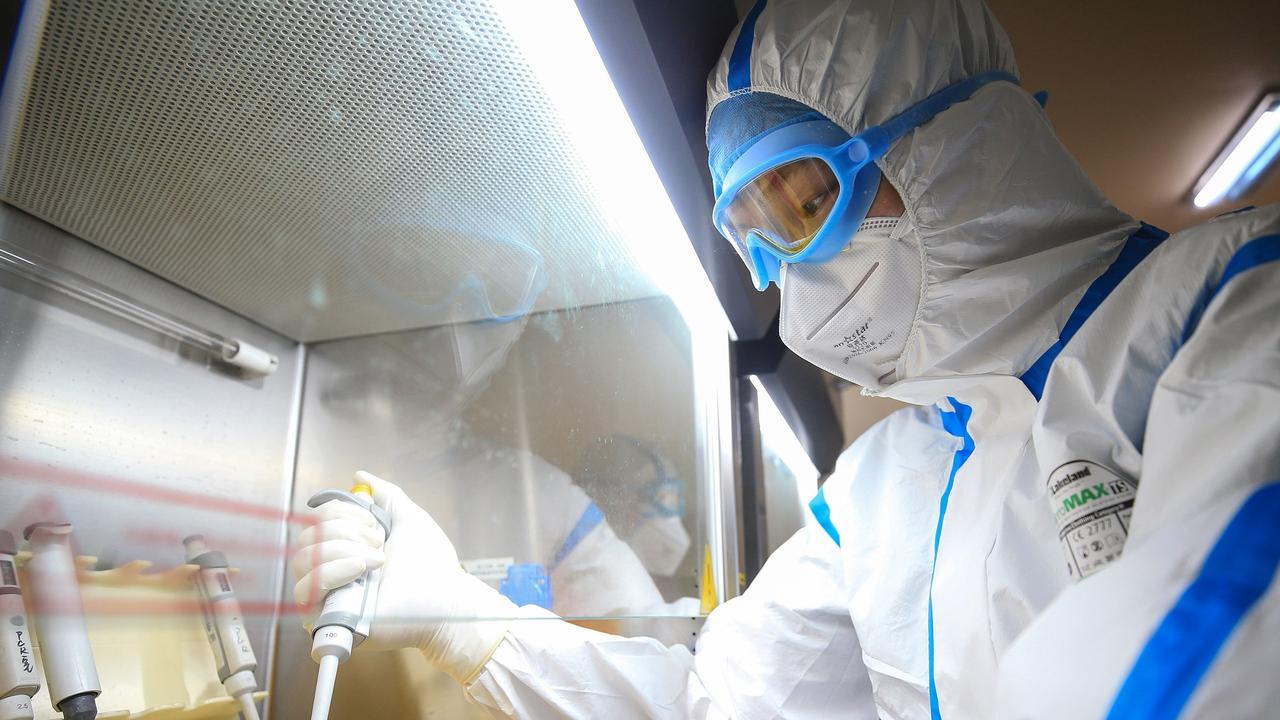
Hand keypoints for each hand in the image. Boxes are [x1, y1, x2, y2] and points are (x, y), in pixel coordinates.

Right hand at [293, 471, 515, 682]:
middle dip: (344, 531)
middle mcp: (333, 569)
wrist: (444, 599)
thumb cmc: (432, 563)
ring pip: (302, 559)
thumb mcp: (409, 517)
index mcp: (349, 547)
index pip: (316, 520)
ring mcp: (328, 595)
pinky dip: (332, 571)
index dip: (339, 512)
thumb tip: (359, 476)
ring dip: (342, 550)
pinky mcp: (325, 619)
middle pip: (306, 537)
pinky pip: (305, 590)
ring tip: (377, 560)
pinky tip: (361, 570)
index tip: (372, 522)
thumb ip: (385, 495)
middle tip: (378, 543)